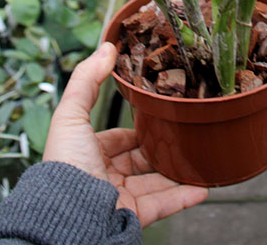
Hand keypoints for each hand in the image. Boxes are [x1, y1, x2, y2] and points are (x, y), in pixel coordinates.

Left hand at [43, 42, 207, 227]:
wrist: (70, 214)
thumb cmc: (65, 166)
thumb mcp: (71, 114)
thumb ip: (87, 80)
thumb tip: (105, 48)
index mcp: (88, 155)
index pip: (117, 139)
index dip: (135, 128)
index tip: (155, 115)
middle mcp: (103, 178)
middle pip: (139, 160)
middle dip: (160, 148)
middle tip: (181, 134)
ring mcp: (119, 199)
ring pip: (155, 183)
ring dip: (177, 172)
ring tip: (196, 157)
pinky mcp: (134, 217)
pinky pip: (164, 206)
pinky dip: (184, 197)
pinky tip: (201, 186)